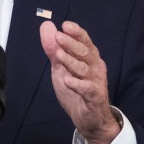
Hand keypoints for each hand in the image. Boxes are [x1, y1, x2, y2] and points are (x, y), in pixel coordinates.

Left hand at [39, 20, 119, 143]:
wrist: (89, 118)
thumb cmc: (76, 90)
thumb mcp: (61, 68)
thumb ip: (54, 49)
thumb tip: (47, 27)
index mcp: (89, 58)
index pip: (84, 41)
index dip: (76, 33)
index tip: (65, 25)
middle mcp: (95, 67)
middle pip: (85, 52)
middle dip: (71, 44)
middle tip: (59, 37)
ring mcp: (96, 82)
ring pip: (84, 69)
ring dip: (71, 61)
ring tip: (59, 55)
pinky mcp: (95, 97)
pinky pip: (87, 89)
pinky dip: (76, 84)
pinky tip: (67, 80)